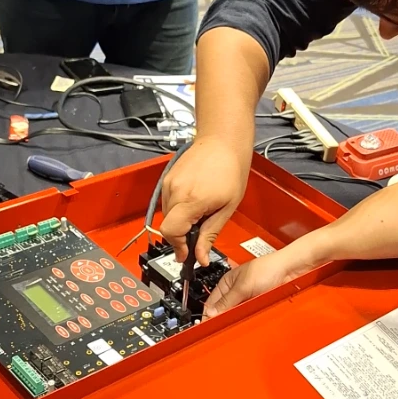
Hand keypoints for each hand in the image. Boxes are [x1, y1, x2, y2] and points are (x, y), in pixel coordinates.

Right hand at [161, 136, 250, 263]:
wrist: (223, 141)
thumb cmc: (231, 169)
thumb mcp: (227, 208)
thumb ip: (210, 234)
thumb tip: (200, 257)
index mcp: (190, 200)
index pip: (170, 232)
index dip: (178, 246)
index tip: (186, 254)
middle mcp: (174, 191)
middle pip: (168, 226)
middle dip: (182, 234)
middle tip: (199, 232)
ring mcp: (168, 183)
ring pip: (167, 215)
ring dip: (180, 221)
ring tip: (201, 210)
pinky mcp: (167, 178)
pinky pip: (167, 202)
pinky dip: (178, 208)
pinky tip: (195, 200)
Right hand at [204, 251, 296, 317]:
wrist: (289, 270)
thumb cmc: (267, 268)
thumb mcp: (242, 286)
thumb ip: (226, 301)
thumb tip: (210, 313)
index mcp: (227, 282)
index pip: (212, 301)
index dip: (208, 313)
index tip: (205, 325)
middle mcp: (236, 291)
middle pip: (224, 309)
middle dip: (222, 317)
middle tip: (218, 329)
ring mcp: (247, 298)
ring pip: (235, 313)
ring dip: (235, 318)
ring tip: (231, 325)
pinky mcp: (257, 303)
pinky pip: (247, 314)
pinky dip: (246, 317)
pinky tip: (244, 322)